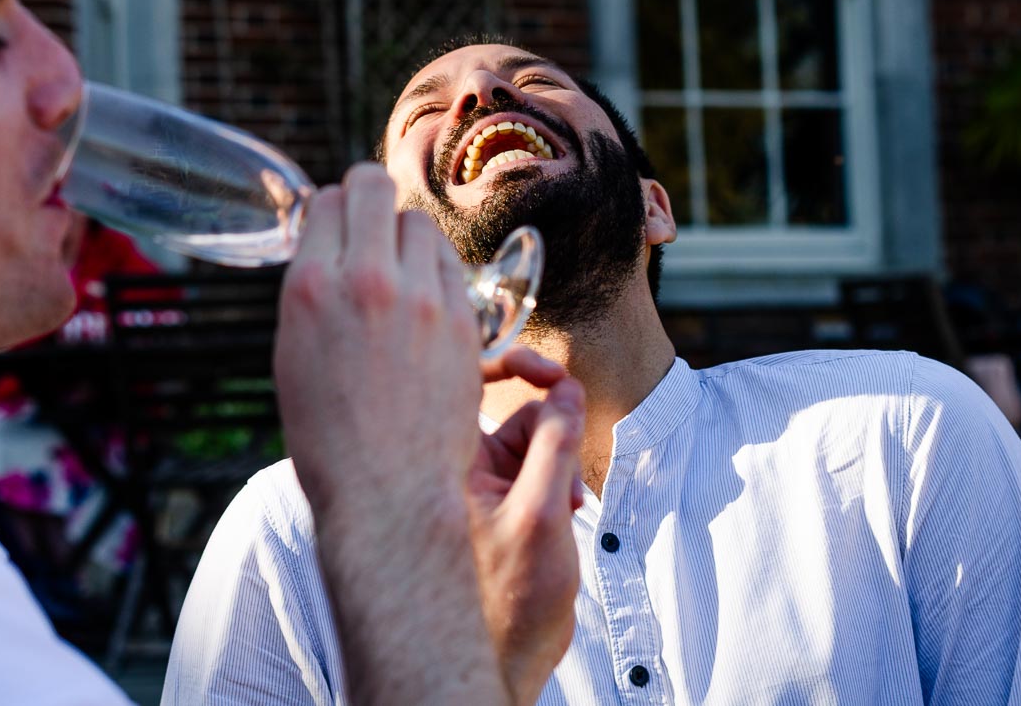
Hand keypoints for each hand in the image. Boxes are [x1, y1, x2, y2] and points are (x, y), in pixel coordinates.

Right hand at [274, 164, 483, 515]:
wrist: (387, 491)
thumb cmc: (328, 435)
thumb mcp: (293, 353)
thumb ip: (312, 292)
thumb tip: (328, 249)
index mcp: (312, 287)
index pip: (328, 200)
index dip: (332, 210)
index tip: (336, 227)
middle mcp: (367, 280)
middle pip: (375, 188)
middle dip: (369, 198)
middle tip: (368, 223)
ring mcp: (421, 297)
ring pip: (419, 222)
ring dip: (405, 237)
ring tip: (398, 272)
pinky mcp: (462, 320)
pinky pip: (451, 264)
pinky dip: (436, 272)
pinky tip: (426, 301)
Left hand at [468, 347, 585, 705]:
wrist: (506, 658)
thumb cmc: (510, 600)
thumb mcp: (543, 513)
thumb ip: (556, 445)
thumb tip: (566, 390)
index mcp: (449, 461)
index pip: (469, 381)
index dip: (513, 363)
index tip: (552, 371)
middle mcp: (460, 467)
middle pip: (515, 410)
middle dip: (552, 431)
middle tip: (569, 466)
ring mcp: (481, 486)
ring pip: (533, 440)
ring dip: (561, 463)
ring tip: (570, 504)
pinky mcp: (502, 503)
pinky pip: (536, 468)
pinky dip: (559, 482)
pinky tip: (569, 512)